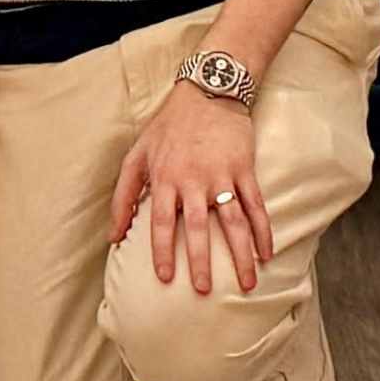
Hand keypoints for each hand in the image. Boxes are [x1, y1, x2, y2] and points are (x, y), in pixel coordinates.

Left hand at [113, 81, 267, 295]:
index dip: (162, 251)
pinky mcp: (244, 169)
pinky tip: (266, 254)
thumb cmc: (168, 126)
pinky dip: (263, 230)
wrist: (208, 90)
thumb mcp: (137, 154)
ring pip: (233, 222)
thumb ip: (123, 196)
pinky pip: (256, 205)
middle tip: (203, 290)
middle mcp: (194, 180)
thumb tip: (113, 236)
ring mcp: (222, 175)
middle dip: (201, 261)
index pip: (162, 222)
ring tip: (246, 283)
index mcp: (166, 178)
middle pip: (198, 228)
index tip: (165, 278)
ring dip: (240, 254)